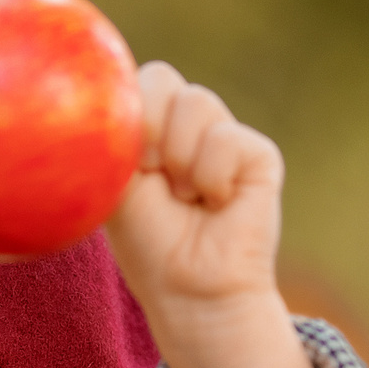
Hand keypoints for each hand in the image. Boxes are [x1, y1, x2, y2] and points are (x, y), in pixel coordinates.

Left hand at [104, 61, 328, 367]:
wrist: (188, 289)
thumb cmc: (147, 242)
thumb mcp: (115, 186)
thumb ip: (113, 137)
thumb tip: (110, 93)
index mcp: (148, 126)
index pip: (134, 79)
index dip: (125, 114)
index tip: (127, 164)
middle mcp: (186, 124)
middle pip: (162, 77)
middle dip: (147, 131)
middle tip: (153, 178)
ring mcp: (224, 135)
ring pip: (196, 101)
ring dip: (178, 161)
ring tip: (186, 197)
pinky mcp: (258, 154)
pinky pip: (225, 138)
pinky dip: (210, 177)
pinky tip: (214, 204)